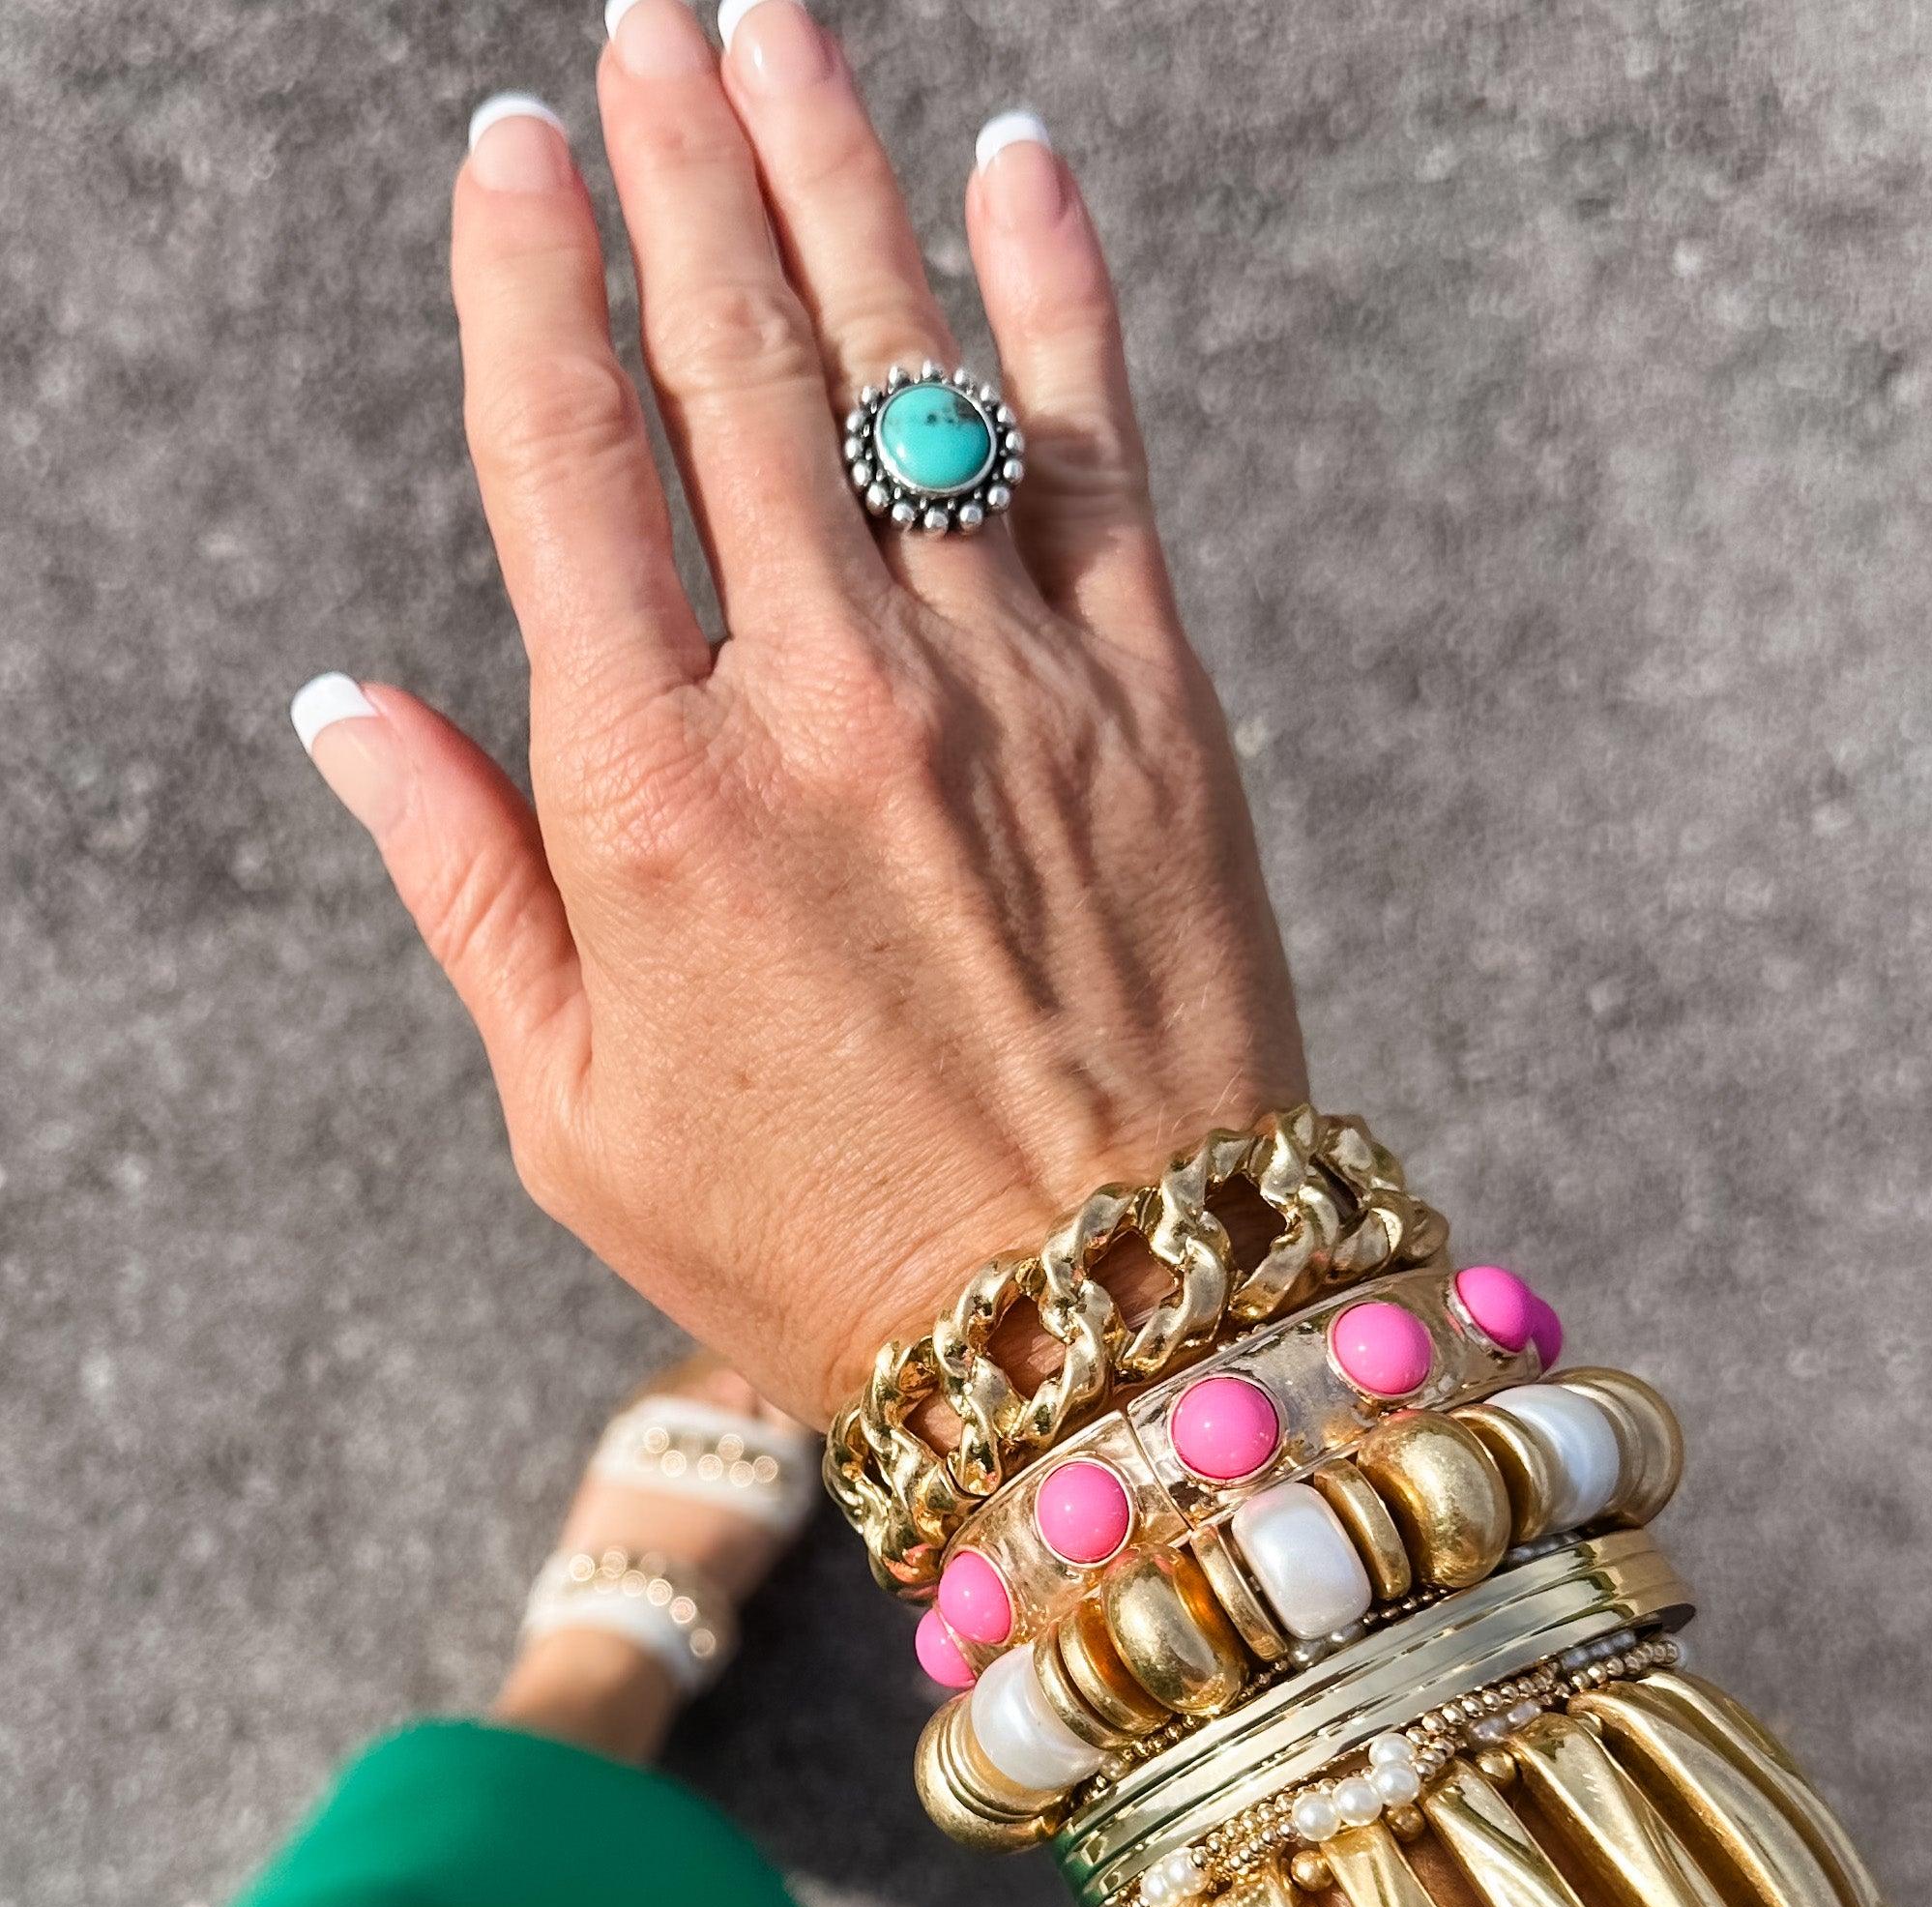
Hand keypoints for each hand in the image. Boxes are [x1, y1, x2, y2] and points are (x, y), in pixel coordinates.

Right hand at [294, 0, 1304, 1422]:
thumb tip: (346, 707)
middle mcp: (827, 700)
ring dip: (832, 176)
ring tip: (770, 34)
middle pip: (733, 361)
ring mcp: (1008, 684)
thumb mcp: (576, 1113)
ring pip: (905, 367)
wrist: (1108, 1322)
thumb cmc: (812, 1246)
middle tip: (647, 25)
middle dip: (678, 163)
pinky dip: (1058, 297)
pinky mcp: (1154, 704)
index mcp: (652, 797)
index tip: (510, 150)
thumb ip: (465, 886)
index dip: (525, 276)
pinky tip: (1016, 167)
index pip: (562, 457)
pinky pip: (1098, 450)